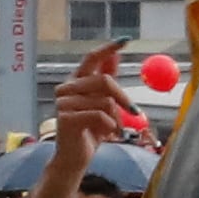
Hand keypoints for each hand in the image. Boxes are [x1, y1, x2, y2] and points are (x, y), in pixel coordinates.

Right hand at [41, 44, 130, 197]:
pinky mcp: (66, 118)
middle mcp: (67, 88)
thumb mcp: (102, 104)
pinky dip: (110, 126)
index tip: (125, 40)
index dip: (108, 49)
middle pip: (104, 80)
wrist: (75, 157)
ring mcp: (64, 102)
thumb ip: (106, 81)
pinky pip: (100, 115)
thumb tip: (115, 55)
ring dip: (116, 117)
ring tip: (112, 129)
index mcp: (76, 82)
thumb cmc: (90, 131)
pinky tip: (105, 134)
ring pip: (104, 100)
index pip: (92, 59)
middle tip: (134, 112)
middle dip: (123, 97)